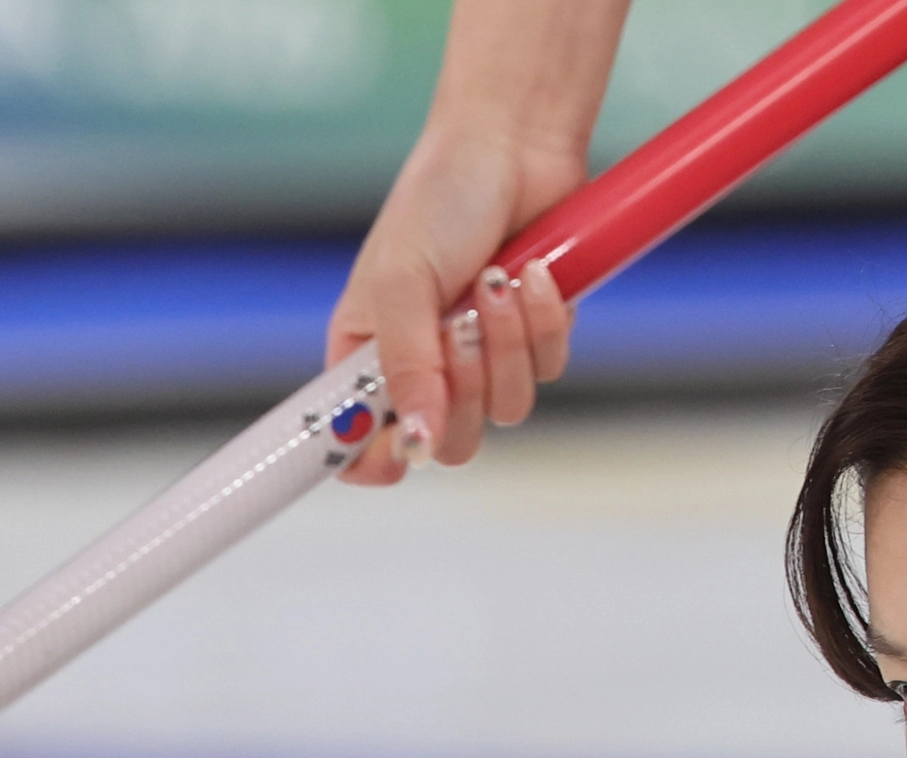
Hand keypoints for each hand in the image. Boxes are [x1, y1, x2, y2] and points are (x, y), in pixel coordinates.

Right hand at [323, 1, 618, 484]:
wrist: (514, 148)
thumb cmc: (440, 201)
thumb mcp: (401, 283)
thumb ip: (406, 367)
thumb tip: (415, 443)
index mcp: (368, 357)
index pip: (360, 444)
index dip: (375, 460)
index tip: (398, 448)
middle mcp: (422, 367)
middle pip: (447, 443)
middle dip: (461, 389)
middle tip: (458, 326)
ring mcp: (481, 358)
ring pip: (504, 410)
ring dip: (506, 348)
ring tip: (497, 283)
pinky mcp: (532, 339)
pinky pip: (546, 370)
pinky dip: (543, 323)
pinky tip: (535, 274)